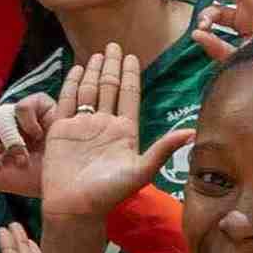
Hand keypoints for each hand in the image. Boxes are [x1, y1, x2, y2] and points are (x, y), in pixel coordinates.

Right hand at [41, 44, 191, 218]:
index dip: (131, 75)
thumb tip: (192, 133)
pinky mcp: (60, 130)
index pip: (130, 95)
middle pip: (110, 87)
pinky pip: (66, 101)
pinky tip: (76, 69)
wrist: (75, 207)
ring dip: (94, 71)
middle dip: (112, 66)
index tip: (132, 56)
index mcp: (125, 131)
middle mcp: (104, 124)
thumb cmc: (109, 194)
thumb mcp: (141, 171)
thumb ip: (163, 149)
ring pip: (89, 90)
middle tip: (113, 44)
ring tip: (97, 53)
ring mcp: (82, 125)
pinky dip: (71, 83)